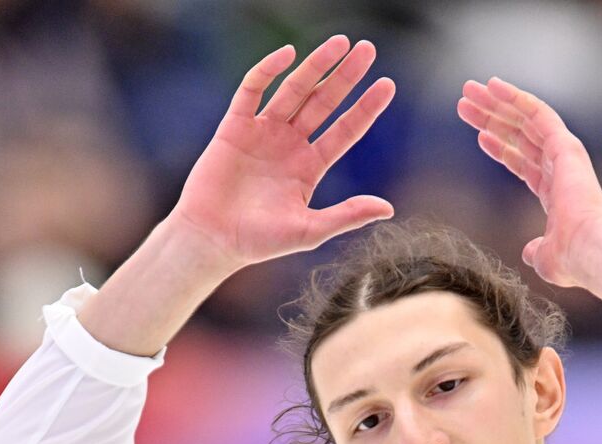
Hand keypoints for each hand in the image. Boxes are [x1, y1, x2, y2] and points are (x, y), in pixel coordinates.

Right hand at [170, 36, 395, 270]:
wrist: (212, 240)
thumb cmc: (259, 241)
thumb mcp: (310, 230)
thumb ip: (347, 215)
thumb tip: (389, 208)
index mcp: (310, 166)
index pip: (345, 130)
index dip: (365, 108)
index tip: (387, 85)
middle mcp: (290, 144)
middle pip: (324, 102)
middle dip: (346, 76)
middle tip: (368, 49)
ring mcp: (263, 132)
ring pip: (294, 90)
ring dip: (316, 65)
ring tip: (339, 43)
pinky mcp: (234, 127)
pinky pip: (252, 90)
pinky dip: (267, 70)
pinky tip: (288, 54)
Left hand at [457, 78, 601, 288]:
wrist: (588, 250)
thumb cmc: (570, 259)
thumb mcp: (545, 257)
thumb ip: (536, 250)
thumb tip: (529, 252)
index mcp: (555, 192)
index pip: (523, 162)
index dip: (500, 147)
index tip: (479, 136)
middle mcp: (560, 168)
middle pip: (519, 135)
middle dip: (491, 118)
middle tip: (465, 102)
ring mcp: (564, 155)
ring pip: (525, 120)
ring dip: (497, 103)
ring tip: (469, 89)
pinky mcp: (566, 145)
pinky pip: (538, 114)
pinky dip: (516, 98)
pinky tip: (494, 86)